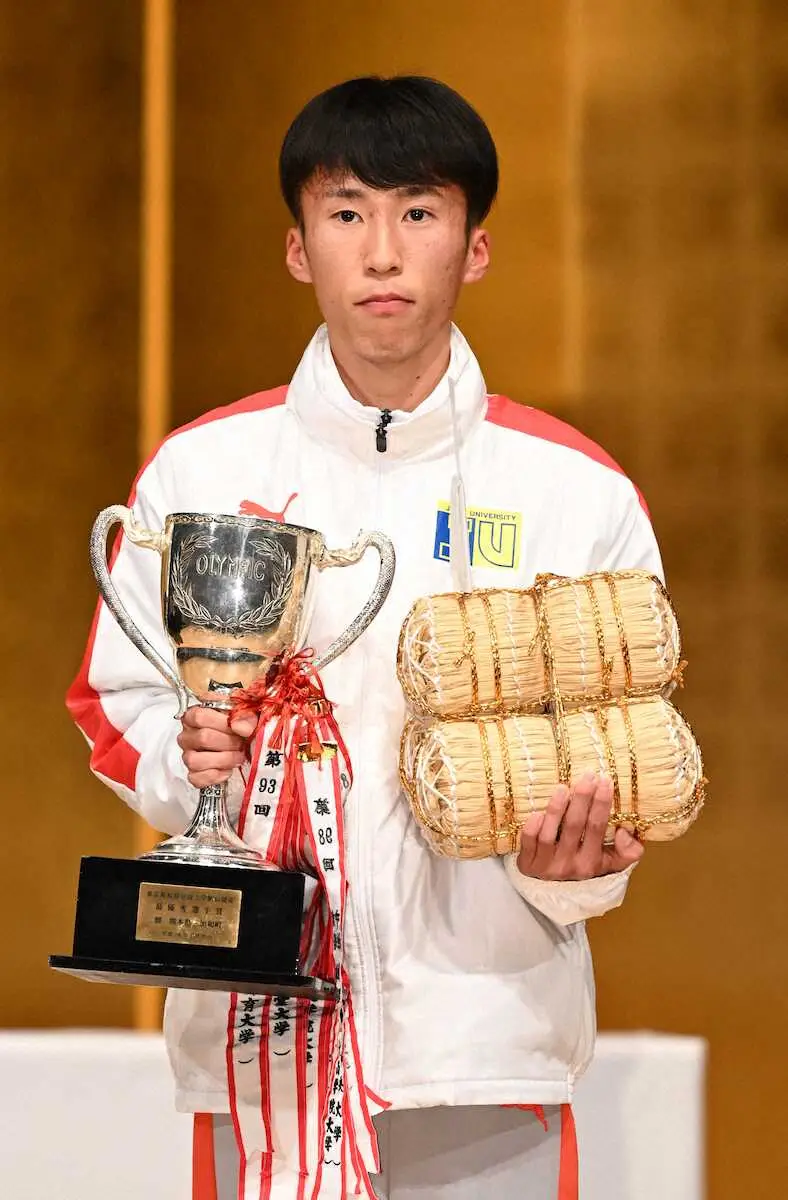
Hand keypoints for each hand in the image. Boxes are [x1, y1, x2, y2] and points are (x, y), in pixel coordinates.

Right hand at [177, 706, 257, 787]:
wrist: (246, 748)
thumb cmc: (242, 729)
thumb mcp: (249, 716)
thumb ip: (246, 717)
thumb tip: (240, 726)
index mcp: (196, 716)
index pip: (200, 716)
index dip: (223, 723)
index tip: (240, 727)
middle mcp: (188, 735)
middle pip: (202, 738)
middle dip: (228, 743)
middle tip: (241, 744)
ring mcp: (188, 755)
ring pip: (195, 760)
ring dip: (223, 760)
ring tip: (237, 757)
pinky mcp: (193, 774)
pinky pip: (196, 778)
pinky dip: (216, 776)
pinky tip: (228, 769)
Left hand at [516, 771, 644, 880]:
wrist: (553, 891)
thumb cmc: (584, 866)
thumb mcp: (611, 864)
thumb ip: (629, 852)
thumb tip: (624, 831)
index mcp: (591, 863)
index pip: (596, 828)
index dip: (601, 804)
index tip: (605, 781)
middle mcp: (569, 865)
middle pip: (574, 826)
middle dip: (582, 799)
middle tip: (587, 776)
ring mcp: (546, 865)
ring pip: (549, 835)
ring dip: (556, 809)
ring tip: (562, 788)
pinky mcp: (527, 864)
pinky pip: (528, 844)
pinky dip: (532, 828)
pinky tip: (537, 812)